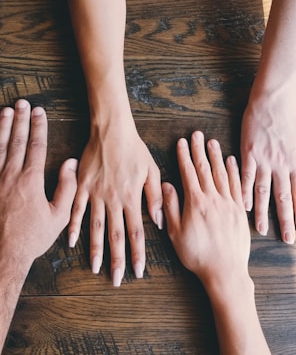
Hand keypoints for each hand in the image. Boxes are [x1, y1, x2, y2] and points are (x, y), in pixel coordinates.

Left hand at [0, 100, 77, 268]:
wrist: (0, 256)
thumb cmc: (31, 238)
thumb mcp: (58, 217)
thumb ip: (67, 188)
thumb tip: (70, 163)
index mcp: (31, 180)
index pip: (36, 145)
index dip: (39, 126)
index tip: (40, 111)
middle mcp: (10, 175)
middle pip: (16, 140)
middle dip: (21, 119)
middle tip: (23, 102)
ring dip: (3, 126)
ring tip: (7, 110)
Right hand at [68, 119, 161, 286]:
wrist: (111, 131)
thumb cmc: (134, 149)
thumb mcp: (151, 170)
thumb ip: (155, 197)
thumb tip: (159, 221)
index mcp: (132, 197)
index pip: (136, 232)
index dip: (138, 254)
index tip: (138, 271)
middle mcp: (114, 200)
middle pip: (116, 235)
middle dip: (117, 259)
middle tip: (117, 279)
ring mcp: (96, 194)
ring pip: (95, 227)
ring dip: (95, 249)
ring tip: (95, 267)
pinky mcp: (82, 186)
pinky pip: (77, 209)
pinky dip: (73, 226)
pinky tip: (71, 241)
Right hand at [162, 131, 249, 288]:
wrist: (225, 271)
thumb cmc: (197, 254)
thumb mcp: (176, 233)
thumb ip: (171, 207)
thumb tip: (166, 185)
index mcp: (196, 203)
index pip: (189, 173)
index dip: (184, 156)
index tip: (182, 142)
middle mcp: (213, 199)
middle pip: (205, 169)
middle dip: (199, 150)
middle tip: (197, 134)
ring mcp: (228, 204)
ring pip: (221, 174)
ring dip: (216, 156)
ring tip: (212, 142)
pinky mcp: (239, 211)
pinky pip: (237, 186)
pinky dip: (234, 171)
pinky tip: (231, 161)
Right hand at [241, 93, 295, 243]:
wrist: (273, 99)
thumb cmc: (290, 113)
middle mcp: (284, 165)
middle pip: (287, 198)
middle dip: (288, 220)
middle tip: (290, 240)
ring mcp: (266, 161)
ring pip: (266, 192)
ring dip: (265, 212)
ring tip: (263, 229)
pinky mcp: (250, 154)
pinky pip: (247, 177)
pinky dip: (245, 192)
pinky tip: (245, 206)